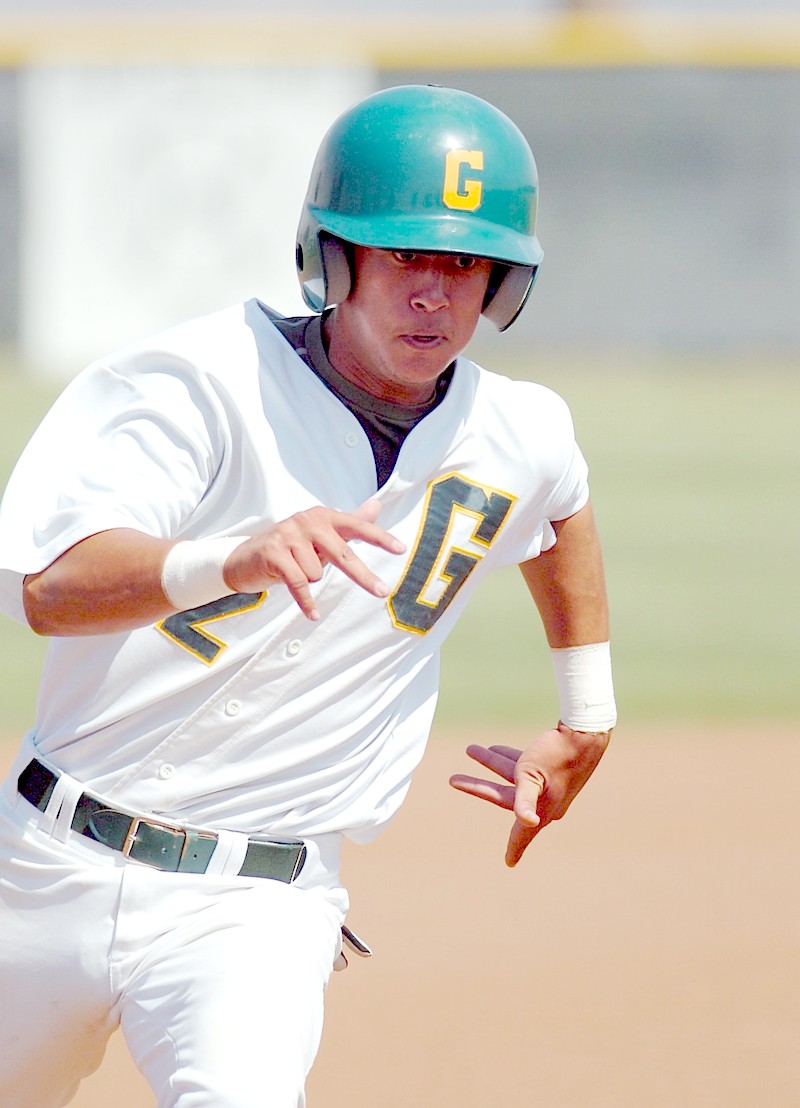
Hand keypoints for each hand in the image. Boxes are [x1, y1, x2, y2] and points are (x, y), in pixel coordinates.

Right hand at [223, 499, 405, 619]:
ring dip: (309, 578)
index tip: (401, 550)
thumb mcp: (322, 535)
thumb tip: (377, 505)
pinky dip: (306, 602)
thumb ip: (351, 523)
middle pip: (343, 554)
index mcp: (324, 515)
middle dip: (363, 576)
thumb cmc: (292, 547)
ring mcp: (289, 535)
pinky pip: (299, 584)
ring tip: (295, 572)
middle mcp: (308, 521)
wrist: (248, 557)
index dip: (379, 538)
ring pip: (317, 572)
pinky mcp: (274, 553)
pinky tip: (313, 614)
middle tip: (382, 592)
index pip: (357, 526)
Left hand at [449, 723, 609, 866]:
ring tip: (470, 749)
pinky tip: (495, 749)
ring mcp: (548, 785)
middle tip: (453, 779)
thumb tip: (529, 821)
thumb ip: (524, 799)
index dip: (515, 848)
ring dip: (490, 764)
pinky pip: (523, 767)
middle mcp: (545, 801)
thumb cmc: (556, 755)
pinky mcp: (549, 768)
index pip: (522, 833)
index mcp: (542, 808)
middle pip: (504, 797)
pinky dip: (507, 758)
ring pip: (511, 777)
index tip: (509, 863)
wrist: (584, 733)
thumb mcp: (532, 775)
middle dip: (478, 786)